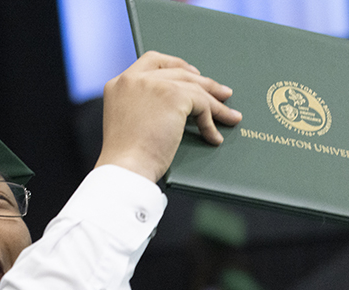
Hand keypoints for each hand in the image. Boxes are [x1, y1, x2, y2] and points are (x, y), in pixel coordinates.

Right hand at [95, 51, 242, 182]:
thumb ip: (143, 107)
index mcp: (119, 84)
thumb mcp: (129, 123)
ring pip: (194, 87)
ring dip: (215, 104)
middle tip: (220, 92)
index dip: (175, 65)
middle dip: (203, 83)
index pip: (151, 62)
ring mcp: (154, 84)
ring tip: (229, 115)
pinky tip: (213, 136)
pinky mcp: (174, 95)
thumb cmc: (126, 158)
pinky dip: (211, 121)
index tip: (191, 73)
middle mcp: (134, 79)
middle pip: (177, 72)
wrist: (126, 168)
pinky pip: (201, 104)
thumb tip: (175, 108)